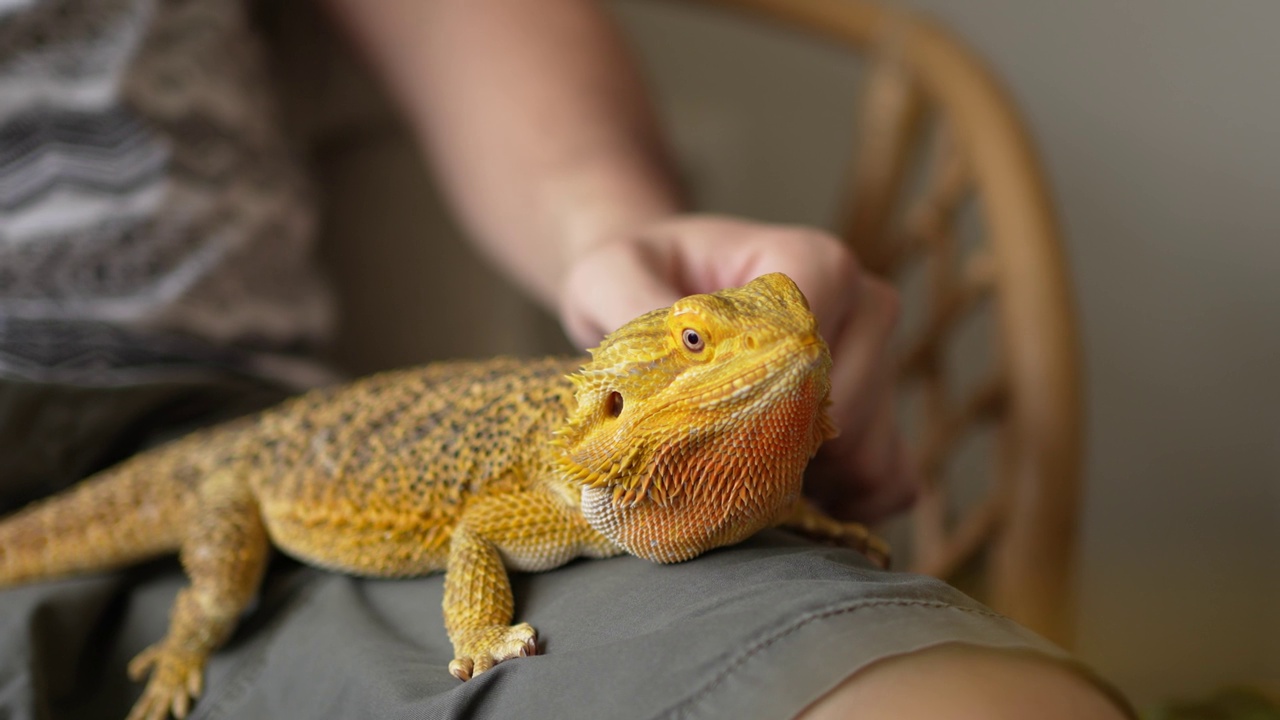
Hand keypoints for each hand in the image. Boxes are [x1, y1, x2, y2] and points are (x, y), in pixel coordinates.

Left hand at [558, 215, 916, 522]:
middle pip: (851, 405)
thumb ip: (631, 306)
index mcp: (810, 260)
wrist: (661, 282)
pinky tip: (786, 504)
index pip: (814, 346)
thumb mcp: (611, 275)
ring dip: (812, 483)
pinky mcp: (880, 411)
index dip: (762, 402)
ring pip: (874, 447)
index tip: (707, 426)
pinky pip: (891, 478)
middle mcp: (862, 303)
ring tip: (738, 486)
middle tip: (707, 470)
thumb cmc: (641, 274)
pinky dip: (846, 505)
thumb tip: (663, 367)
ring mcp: (880, 359)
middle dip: (780, 453)